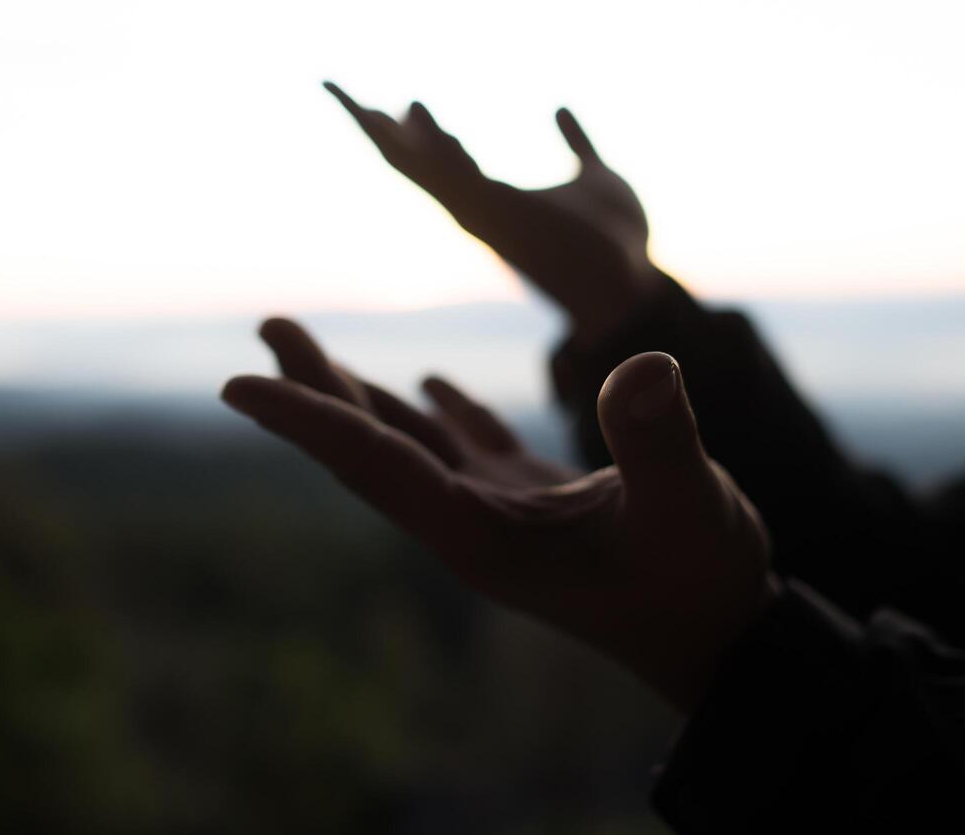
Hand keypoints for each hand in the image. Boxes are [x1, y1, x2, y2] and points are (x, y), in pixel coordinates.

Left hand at [223, 318, 778, 712]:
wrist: (724, 637)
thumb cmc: (703, 587)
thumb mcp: (692, 513)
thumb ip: (660, 444)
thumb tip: (644, 366)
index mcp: (483, 538)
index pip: (380, 466)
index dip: (309, 423)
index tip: (239, 385)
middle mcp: (473, 526)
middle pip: (374, 451)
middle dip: (317, 392)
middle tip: (269, 328)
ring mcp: (501, 515)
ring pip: (412, 446)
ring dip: (360, 397)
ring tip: (304, 349)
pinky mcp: (536, 504)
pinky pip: (472, 448)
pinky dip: (443, 411)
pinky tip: (426, 383)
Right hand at [325, 82, 664, 342]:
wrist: (637, 284)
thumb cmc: (616, 240)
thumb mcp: (595, 175)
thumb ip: (577, 143)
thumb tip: (561, 109)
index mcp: (491, 198)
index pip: (432, 157)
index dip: (403, 128)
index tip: (381, 96)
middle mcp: (477, 209)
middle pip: (408, 162)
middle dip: (369, 124)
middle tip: (330, 85)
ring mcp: (486, 215)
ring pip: (422, 168)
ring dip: (389, 131)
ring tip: (354, 96)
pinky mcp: (504, 218)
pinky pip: (457, 177)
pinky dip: (435, 145)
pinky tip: (413, 111)